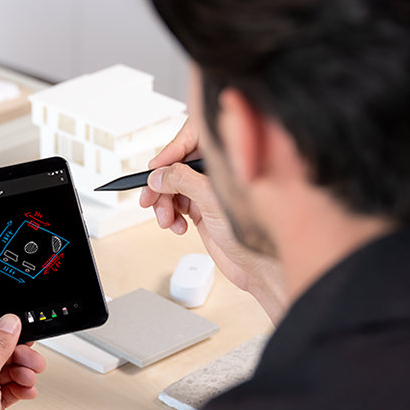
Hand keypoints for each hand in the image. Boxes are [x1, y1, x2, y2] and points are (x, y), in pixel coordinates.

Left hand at [0, 314, 46, 409]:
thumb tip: (8, 324)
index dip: (2, 336)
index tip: (20, 336)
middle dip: (16, 358)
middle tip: (33, 361)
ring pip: (0, 375)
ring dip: (19, 374)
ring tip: (30, 378)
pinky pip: (1, 393)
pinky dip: (16, 390)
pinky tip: (26, 390)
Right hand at [139, 122, 284, 321]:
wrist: (259, 268)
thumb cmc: (257, 234)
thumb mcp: (212, 202)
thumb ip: (183, 181)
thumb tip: (160, 174)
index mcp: (228, 162)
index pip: (193, 141)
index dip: (171, 153)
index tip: (155, 169)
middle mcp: (218, 174)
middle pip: (178, 166)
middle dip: (162, 184)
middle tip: (150, 199)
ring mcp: (209, 192)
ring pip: (173, 187)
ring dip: (164, 203)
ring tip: (166, 219)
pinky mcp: (202, 210)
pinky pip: (177, 205)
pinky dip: (171, 215)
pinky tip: (177, 226)